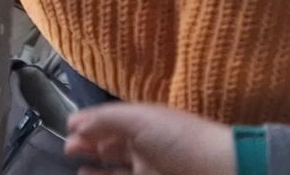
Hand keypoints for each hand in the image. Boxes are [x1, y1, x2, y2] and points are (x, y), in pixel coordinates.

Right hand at [63, 104, 238, 174]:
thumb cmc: (181, 140)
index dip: (91, 121)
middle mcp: (146, 145)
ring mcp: (149, 169)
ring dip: (95, 165)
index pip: (112, 119)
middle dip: (89, 143)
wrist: (220, 171)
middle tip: (69, 147)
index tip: (69, 127)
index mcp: (146, 122)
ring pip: (115, 167)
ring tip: (76, 164)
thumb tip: (74, 122)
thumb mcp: (141, 119)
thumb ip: (105, 119)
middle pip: (112, 143)